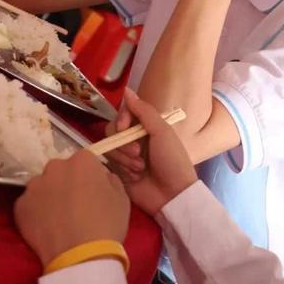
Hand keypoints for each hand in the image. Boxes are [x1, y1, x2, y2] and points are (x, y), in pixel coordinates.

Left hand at [14, 151, 130, 267]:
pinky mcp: (20, 206)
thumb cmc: (106, 225)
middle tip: (74, 205)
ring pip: (42, 186)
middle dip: (66, 183)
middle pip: (60, 171)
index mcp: (82, 161)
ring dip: (49, 196)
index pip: (84, 162)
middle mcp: (55, 167)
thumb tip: (101, 178)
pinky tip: (46, 228)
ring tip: (58, 219)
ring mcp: (34, 186)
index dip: (89, 177)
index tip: (91, 192)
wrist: (81, 256)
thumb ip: (109, 180)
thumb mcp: (121, 198)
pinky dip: (35, 213)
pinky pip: (29, 205)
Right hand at [110, 90, 197, 216]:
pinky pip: (110, 166)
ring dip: (125, 159)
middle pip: (111, 131)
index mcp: (145, 127)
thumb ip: (144, 111)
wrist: (173, 194)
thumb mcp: (162, 131)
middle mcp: (133, 140)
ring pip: (110, 149)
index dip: (120, 120)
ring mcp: (125, 157)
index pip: (122, 115)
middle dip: (123, 143)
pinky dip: (122, 170)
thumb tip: (126, 90)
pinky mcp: (119, 174)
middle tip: (138, 154)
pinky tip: (135, 178)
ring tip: (141, 169)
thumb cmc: (172, 160)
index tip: (124, 127)